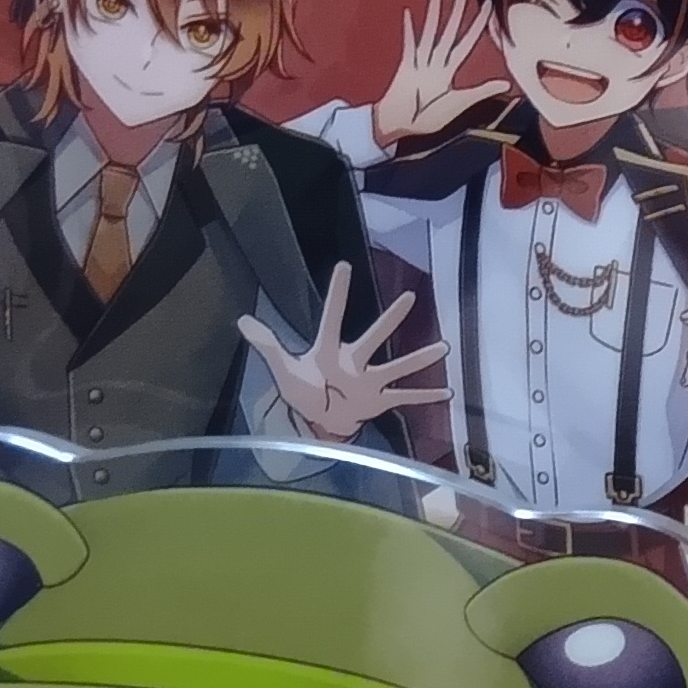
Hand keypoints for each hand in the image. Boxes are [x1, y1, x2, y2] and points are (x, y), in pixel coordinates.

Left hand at [239, 264, 451, 444]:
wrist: (319, 422)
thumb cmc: (304, 392)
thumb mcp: (283, 369)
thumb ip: (267, 345)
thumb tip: (241, 319)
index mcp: (330, 351)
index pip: (333, 318)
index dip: (337, 294)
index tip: (343, 266)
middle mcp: (354, 361)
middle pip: (374, 337)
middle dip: (391, 319)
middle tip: (408, 297)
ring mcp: (369, 381)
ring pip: (397, 367)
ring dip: (419, 359)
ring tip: (443, 347)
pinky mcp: (379, 401)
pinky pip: (404, 398)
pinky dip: (424, 397)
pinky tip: (446, 391)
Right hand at [376, 0, 495, 148]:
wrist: (402, 126)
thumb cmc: (429, 117)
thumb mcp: (460, 103)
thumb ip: (481, 91)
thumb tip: (507, 84)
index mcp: (449, 70)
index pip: (467, 42)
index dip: (478, 25)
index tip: (488, 7)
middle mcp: (436, 62)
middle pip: (449, 32)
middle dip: (456, 11)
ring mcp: (420, 62)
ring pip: (430, 33)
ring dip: (433, 13)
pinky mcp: (406, 67)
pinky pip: (409, 46)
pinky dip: (409, 31)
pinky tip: (409, 13)